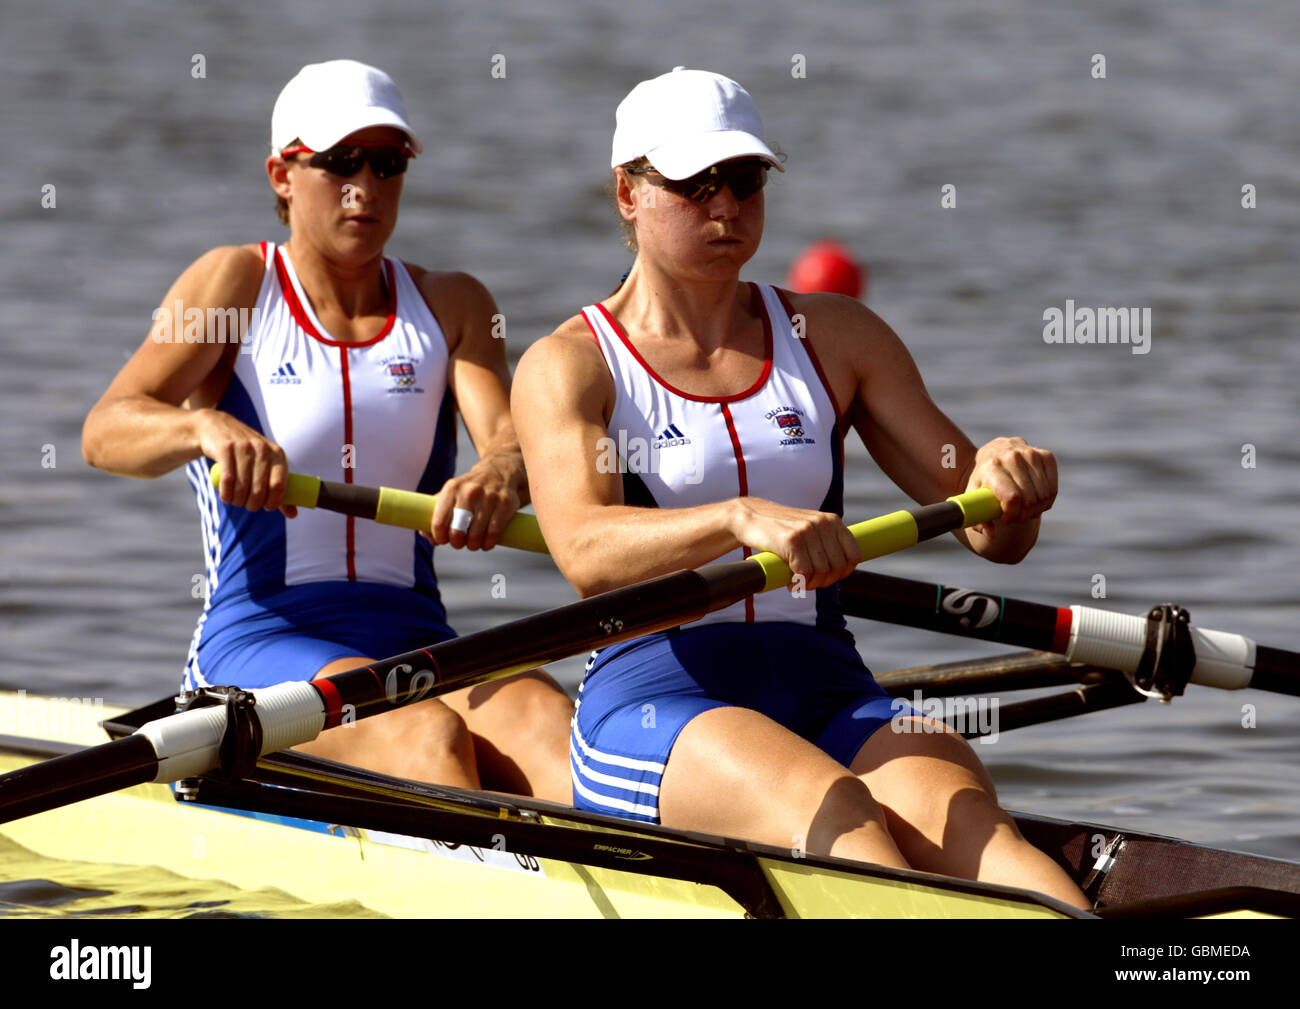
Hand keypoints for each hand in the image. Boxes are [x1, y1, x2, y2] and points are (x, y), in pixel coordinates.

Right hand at [198, 409, 296, 516]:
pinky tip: (226, 497)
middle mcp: (262, 449)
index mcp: (277, 454)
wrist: (216, 427)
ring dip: (238, 501)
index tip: (266, 507)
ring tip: (235, 501)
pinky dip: (226, 494)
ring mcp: (243, 447)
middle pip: (259, 490)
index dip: (273, 502)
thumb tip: (293, 515)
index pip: (279, 486)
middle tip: (247, 505)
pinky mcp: (225, 448)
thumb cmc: (245, 453)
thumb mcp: (265, 465)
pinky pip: (227, 480)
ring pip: (242, 487)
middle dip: (253, 504)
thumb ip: (278, 489)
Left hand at [427, 455, 523, 549]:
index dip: (439, 537)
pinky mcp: (506, 504)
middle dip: (457, 543)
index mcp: (452, 489)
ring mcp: (489, 498)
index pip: (439, 521)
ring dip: (473, 545)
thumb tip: (427, 536)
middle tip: (459, 543)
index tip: (443, 540)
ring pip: (476, 535)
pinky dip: (488, 543)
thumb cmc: (470, 490)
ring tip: (474, 543)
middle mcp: (470, 492)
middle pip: (458, 531)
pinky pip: (494, 533)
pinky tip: (486, 543)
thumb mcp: (451, 493)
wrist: (499, 472)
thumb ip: (436, 513)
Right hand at [728, 498, 861, 590]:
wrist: (750, 517)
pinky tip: (790, 582)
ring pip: (822, 572)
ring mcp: (807, 531)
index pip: (853, 555)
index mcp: (832, 521)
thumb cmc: (780, 528)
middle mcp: (822, 524)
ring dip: (810, 584)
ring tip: (797, 581)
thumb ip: (827, 542)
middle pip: (837, 568)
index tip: (828, 577)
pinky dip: (797, 584)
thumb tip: (842, 569)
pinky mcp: (792, 541)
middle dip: (824, 581)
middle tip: (808, 582)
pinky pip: (804, 573)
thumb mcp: (810, 528)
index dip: (843, 572)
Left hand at [964, 436, 1056, 540]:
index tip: (1005, 519)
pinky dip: (1046, 501)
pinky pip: (1052, 490)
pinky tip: (1035, 500)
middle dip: (1023, 515)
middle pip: (1029, 500)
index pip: (1012, 498)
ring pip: (1043, 497)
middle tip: (1015, 516)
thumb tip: (991, 534)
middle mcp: (1012, 457)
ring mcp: (1031, 454)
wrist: (995, 453)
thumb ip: (977, 518)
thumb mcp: (973, 498)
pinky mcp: (1046, 456)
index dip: (1012, 515)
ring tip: (1023, 509)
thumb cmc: (984, 481)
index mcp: (991, 467)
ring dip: (1035, 510)